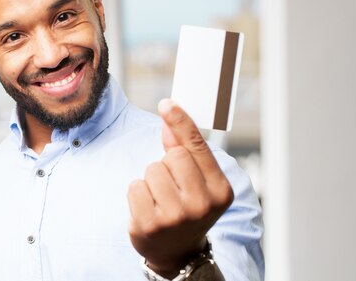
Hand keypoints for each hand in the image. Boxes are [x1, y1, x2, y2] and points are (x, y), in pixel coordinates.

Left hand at [127, 99, 233, 276]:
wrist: (176, 252)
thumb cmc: (188, 208)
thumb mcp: (197, 182)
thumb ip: (185, 150)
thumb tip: (169, 117)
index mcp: (220, 191)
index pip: (198, 147)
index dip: (181, 122)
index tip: (167, 104)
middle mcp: (202, 205)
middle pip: (173, 156)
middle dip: (167, 163)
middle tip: (172, 185)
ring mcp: (176, 217)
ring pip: (152, 169)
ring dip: (151, 179)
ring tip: (160, 198)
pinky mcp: (150, 224)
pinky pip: (135, 186)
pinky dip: (137, 193)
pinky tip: (148, 208)